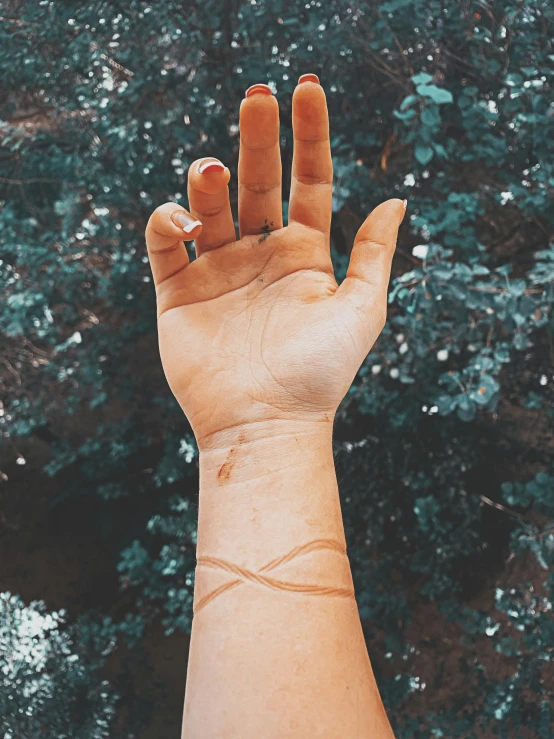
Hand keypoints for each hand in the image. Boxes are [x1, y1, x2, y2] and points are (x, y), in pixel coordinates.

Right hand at [145, 76, 405, 448]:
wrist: (265, 425)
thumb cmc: (319, 374)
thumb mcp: (361, 310)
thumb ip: (373, 255)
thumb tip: (398, 200)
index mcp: (303, 253)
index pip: (308, 180)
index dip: (310, 135)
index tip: (307, 89)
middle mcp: (260, 255)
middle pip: (258, 180)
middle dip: (258, 136)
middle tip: (257, 94)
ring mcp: (217, 271)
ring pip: (209, 205)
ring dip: (208, 178)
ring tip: (213, 170)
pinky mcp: (177, 292)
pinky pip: (165, 242)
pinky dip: (168, 220)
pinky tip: (187, 221)